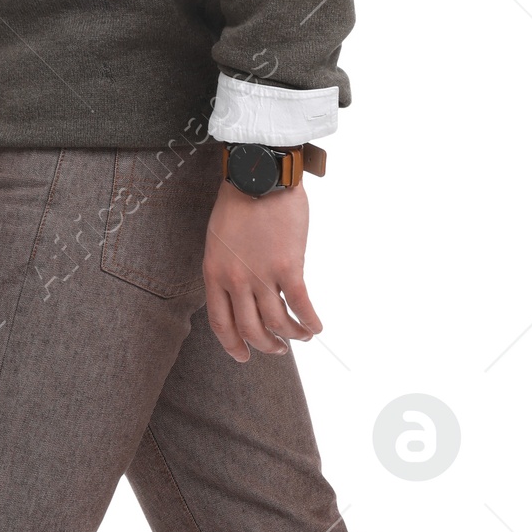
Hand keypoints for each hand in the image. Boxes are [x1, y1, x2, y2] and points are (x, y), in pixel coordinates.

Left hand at [203, 176, 322, 360]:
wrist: (257, 176)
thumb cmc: (238, 202)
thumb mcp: (218, 241)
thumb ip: (227, 269)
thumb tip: (243, 292)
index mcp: (215, 274)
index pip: (221, 323)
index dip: (233, 345)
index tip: (243, 355)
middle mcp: (236, 281)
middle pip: (251, 329)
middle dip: (266, 345)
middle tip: (278, 349)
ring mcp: (262, 275)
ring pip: (278, 322)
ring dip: (292, 335)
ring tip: (301, 336)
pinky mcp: (288, 267)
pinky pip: (301, 305)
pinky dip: (310, 320)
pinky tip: (316, 326)